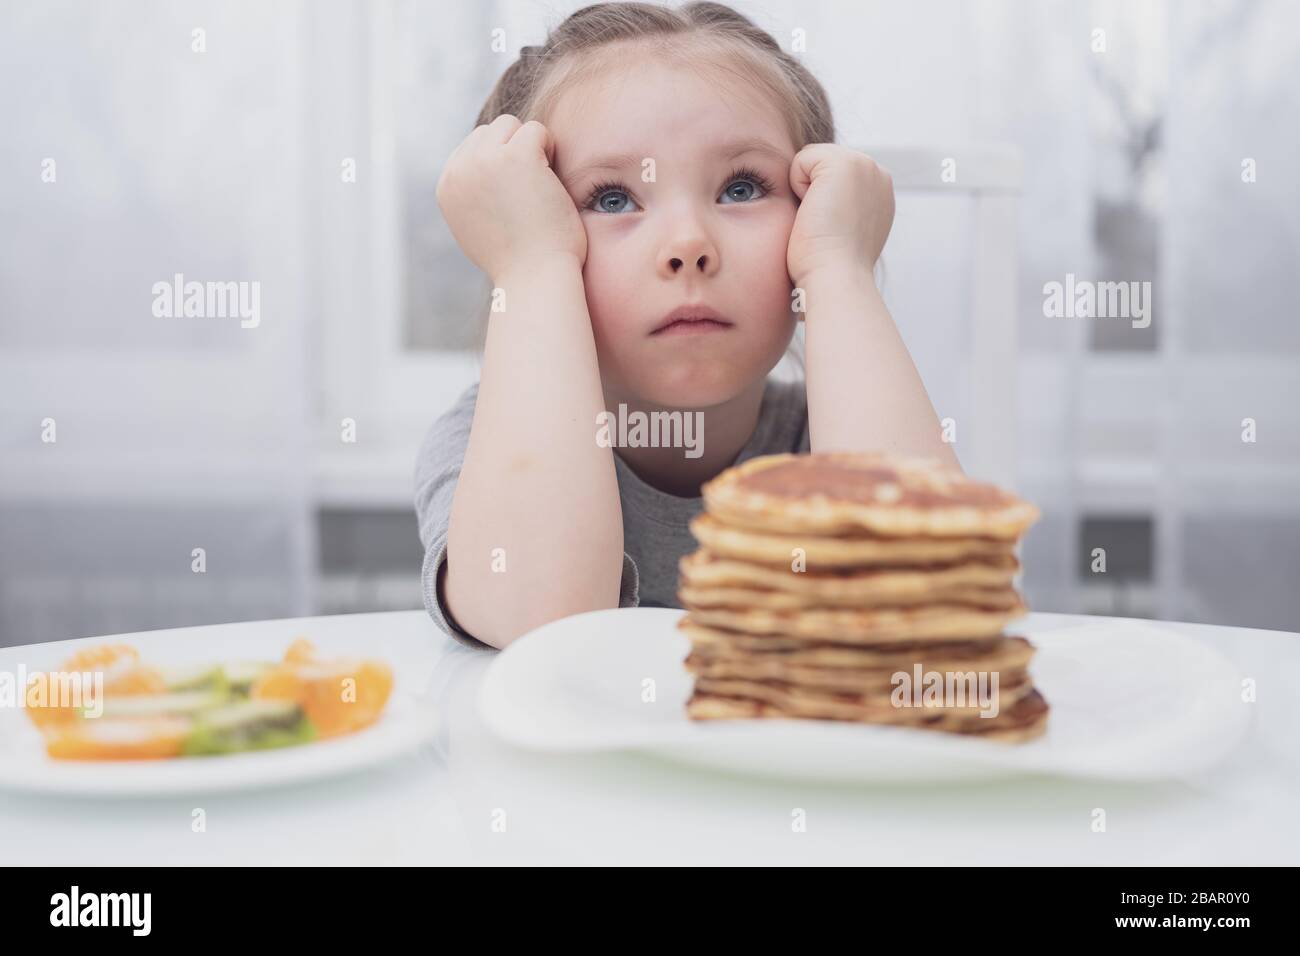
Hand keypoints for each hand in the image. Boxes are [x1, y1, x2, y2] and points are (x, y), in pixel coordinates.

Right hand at [436, 115, 586, 283]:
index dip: (501, 164)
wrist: (535, 277)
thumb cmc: (518, 261)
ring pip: (511, 126)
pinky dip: (549, 150)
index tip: (515, 195)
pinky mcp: (516, 156)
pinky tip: (551, 181)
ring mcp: (485, 160)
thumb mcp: (478, 228)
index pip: (472, 149)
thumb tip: (481, 174)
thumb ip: (472, 197)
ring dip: (531, 148)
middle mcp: (459, 170)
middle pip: (490, 132)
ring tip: (541, 184)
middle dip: (513, 151)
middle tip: (530, 189)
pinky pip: (537, 131)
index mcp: (447, 186)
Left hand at [786, 144, 894, 287]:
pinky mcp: (844, 162)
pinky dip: (797, 186)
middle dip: (813, 192)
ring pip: (811, 161)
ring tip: (820, 219)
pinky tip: (814, 211)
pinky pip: (801, 160)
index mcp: (879, 193)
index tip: (830, 229)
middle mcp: (878, 174)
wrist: (835, 277)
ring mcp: (865, 165)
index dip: (818, 200)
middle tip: (824, 225)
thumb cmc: (830, 268)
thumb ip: (841, 209)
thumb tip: (822, 205)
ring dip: (805, 191)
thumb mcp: (844, 233)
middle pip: (820, 164)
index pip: (831, 177)